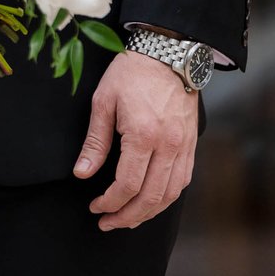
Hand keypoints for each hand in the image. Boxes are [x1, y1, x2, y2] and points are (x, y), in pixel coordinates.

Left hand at [73, 50, 198, 229]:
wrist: (167, 53)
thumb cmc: (131, 72)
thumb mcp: (103, 100)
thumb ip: (95, 141)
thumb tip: (82, 172)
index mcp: (143, 134)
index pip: (127, 184)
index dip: (110, 203)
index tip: (95, 207)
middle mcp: (168, 146)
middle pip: (150, 197)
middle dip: (127, 216)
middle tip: (107, 222)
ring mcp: (184, 147)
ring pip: (169, 195)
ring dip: (147, 213)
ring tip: (127, 218)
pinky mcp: (192, 145)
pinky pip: (183, 181)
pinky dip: (166, 198)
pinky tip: (151, 202)